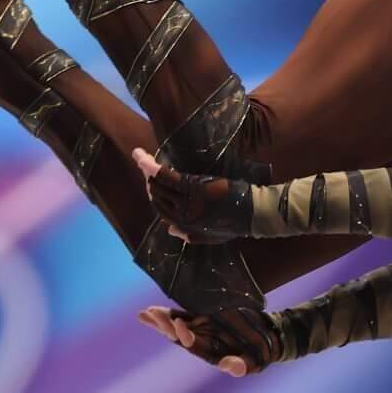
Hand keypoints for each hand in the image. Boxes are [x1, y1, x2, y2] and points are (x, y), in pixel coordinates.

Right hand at [132, 147, 248, 241]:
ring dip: (147, 170)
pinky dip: (155, 169)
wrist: (251, 215)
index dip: (154, 197)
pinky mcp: (195, 189)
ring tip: (139, 157)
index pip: (162, 212)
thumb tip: (170, 229)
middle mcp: (182, 215)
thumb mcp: (209, 235)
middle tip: (142, 163)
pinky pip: (169, 179)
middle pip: (158, 196)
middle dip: (148, 180)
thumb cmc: (234, 223)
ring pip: (161, 185)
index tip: (149, 183)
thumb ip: (189, 234)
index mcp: (186, 226)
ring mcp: (188, 202)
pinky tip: (147, 160)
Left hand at [137, 303, 280, 375]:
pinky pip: (183, 315)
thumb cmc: (260, 354)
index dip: (183, 334)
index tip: (178, 323)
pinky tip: (151, 310)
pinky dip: (168, 313)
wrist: (265, 338)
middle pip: (177, 334)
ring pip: (176, 324)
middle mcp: (201, 340)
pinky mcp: (204, 318)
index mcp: (209, 351)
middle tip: (149, 314)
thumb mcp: (253, 362)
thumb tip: (228, 367)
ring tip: (144, 313)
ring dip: (160, 320)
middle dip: (163, 325)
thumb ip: (241, 366)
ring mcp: (201, 329)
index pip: (191, 344)